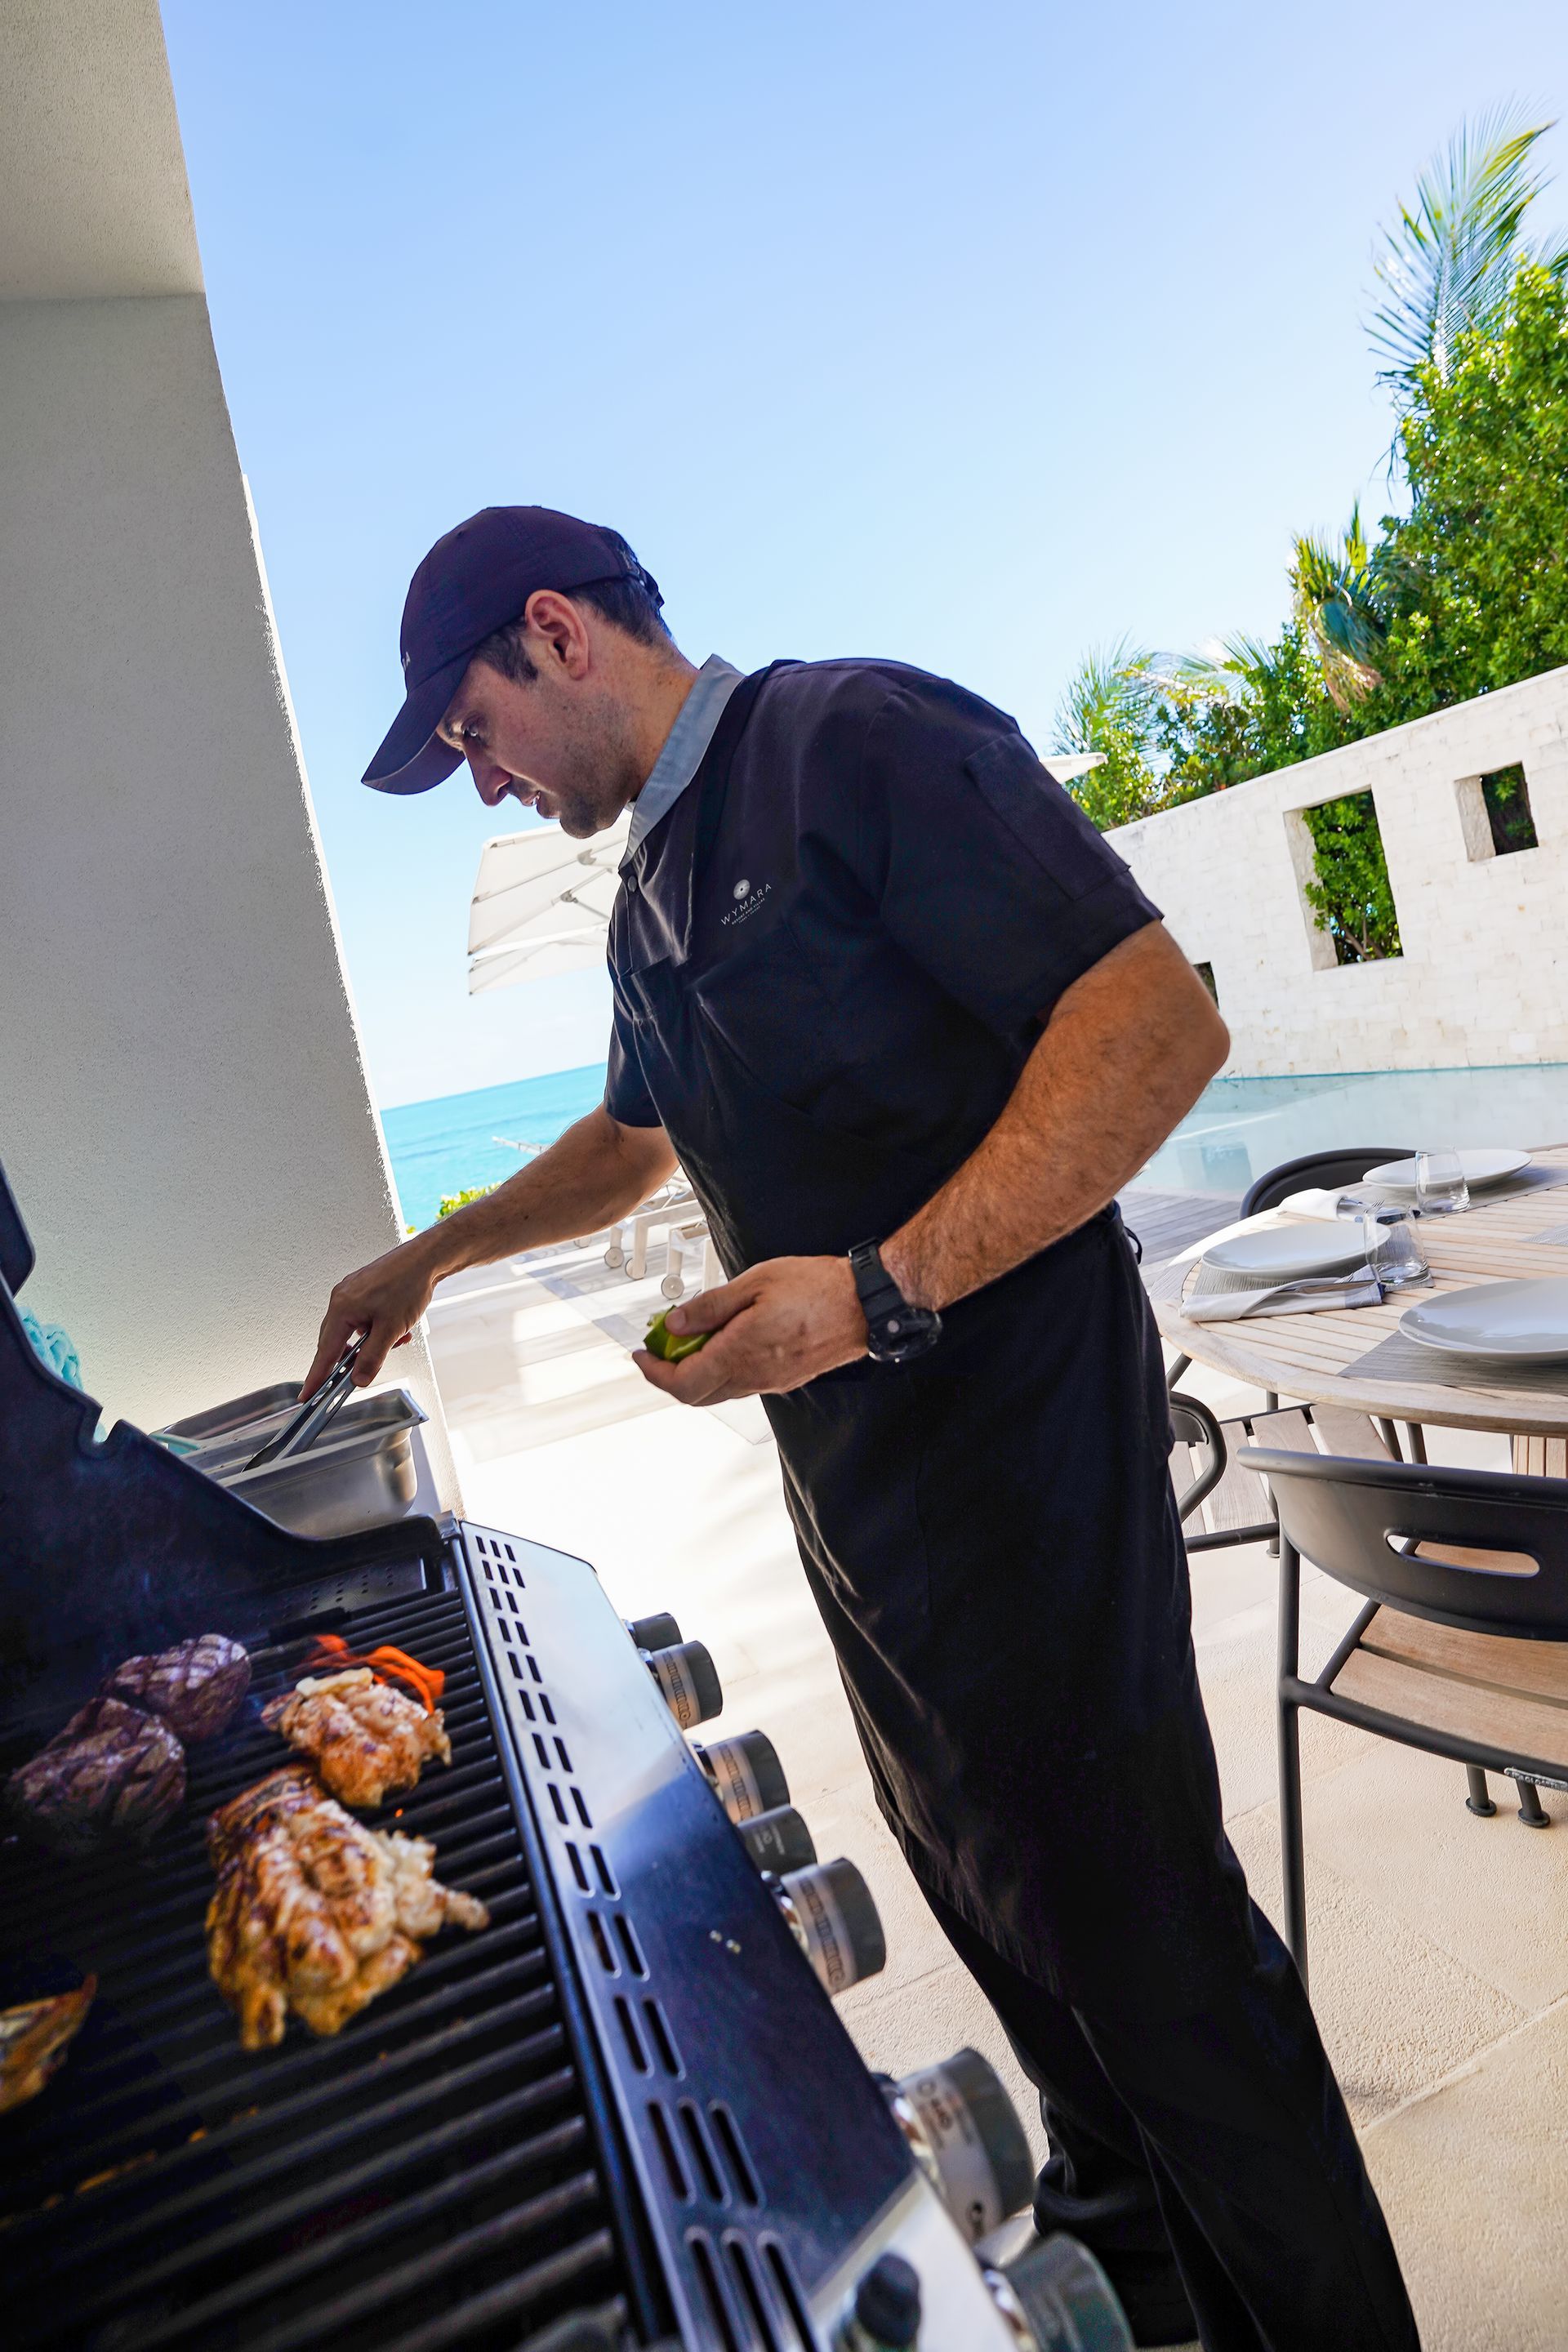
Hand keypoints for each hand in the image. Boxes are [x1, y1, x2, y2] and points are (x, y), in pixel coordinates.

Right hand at [303, 1235, 446, 1396]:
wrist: (425, 1259)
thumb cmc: (408, 1284)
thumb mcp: (391, 1330)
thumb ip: (372, 1358)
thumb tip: (359, 1378)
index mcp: (342, 1308)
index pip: (325, 1352)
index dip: (316, 1377)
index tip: (307, 1394)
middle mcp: (342, 1299)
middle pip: (336, 1341)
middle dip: (353, 1358)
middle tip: (362, 1372)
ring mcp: (351, 1293)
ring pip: (353, 1330)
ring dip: (371, 1342)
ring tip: (395, 1339)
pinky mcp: (362, 1290)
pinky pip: (362, 1318)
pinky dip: (376, 1329)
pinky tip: (396, 1329)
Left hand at [634, 1256, 866, 1405]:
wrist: (865, 1304)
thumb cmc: (818, 1288)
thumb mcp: (755, 1283)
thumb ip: (711, 1307)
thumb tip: (675, 1324)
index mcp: (741, 1354)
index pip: (682, 1383)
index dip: (654, 1373)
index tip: (642, 1355)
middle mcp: (754, 1377)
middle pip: (696, 1394)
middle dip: (670, 1374)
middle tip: (660, 1348)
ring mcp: (771, 1382)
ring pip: (719, 1390)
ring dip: (697, 1371)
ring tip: (691, 1339)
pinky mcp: (785, 1378)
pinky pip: (742, 1384)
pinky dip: (722, 1369)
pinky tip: (724, 1342)